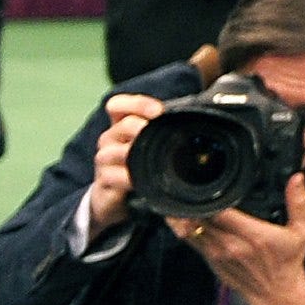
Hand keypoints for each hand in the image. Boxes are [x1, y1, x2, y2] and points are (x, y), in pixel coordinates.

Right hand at [81, 90, 163, 233]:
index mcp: (122, 126)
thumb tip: (201, 125)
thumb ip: (165, 135)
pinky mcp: (103, 181)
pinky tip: (140, 182)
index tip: (158, 112)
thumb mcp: (150, 149)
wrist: (116, 201)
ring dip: (134, 154)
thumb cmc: (138, 170)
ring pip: (114, 150)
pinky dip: (128, 178)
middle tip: (160, 137)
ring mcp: (104, 160)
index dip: (137, 104)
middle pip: (124, 125)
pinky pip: (112, 176)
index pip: (118, 105)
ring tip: (150, 161)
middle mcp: (110, 140)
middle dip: (143, 128)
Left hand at [167, 172, 304, 304]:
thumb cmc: (288, 261)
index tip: (206, 182)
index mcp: (253, 235)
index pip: (221, 211)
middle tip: (190, 185)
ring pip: (190, 229)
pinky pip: (190, 240)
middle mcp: (231, 244)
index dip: (210, 197)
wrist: (276, 294)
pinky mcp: (210, 260)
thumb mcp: (302, 231)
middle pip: (201, 218)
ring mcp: (217, 254)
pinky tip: (182, 215)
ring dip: (184, 214)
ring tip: (181, 197)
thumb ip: (298, 203)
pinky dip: (184, 227)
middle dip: (194, 202)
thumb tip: (296, 178)